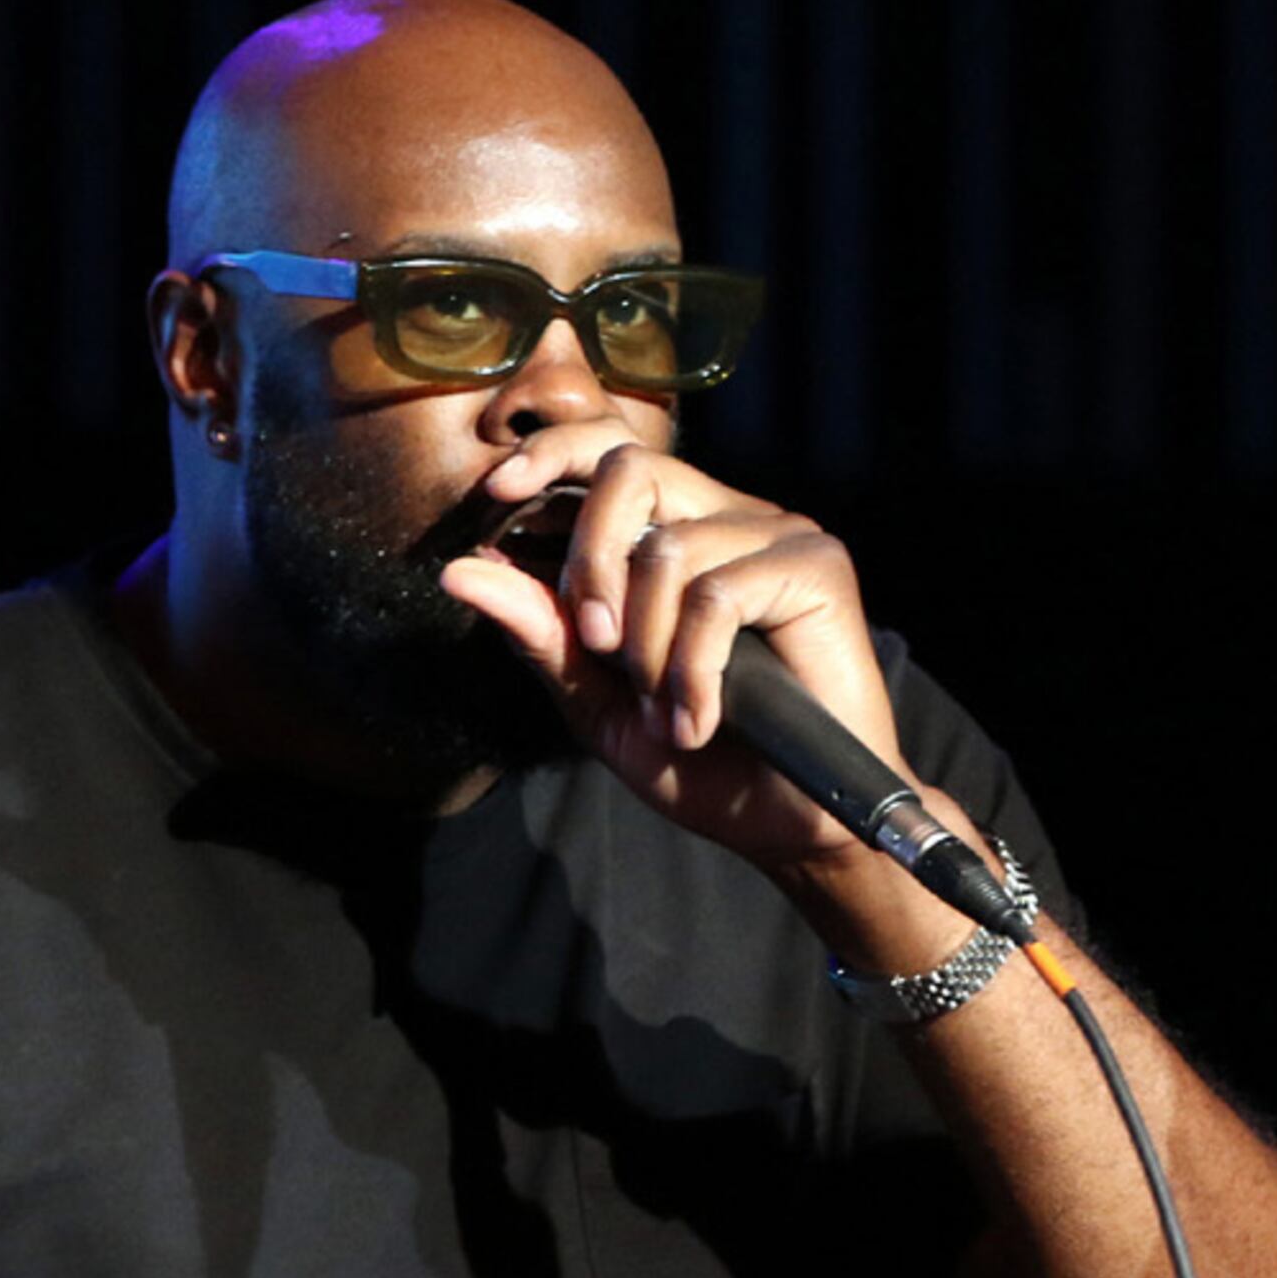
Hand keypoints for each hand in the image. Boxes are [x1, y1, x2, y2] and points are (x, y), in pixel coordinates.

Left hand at [436, 428, 908, 874]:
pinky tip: (698, 723)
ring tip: (667, 713)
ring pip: (666, 549)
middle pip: (630, 469)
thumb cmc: (702, 762)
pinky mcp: (816, 567)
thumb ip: (540, 633)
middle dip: (587, 556)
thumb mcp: (597, 701)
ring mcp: (777, 535)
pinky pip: (716, 595)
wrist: (789, 824)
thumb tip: (459, 571)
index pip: (609, 454)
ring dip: (647, 648)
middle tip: (594, 643)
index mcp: (675, 534)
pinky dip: (692, 670)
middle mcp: (727, 517)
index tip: (498, 495)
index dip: (551, 453)